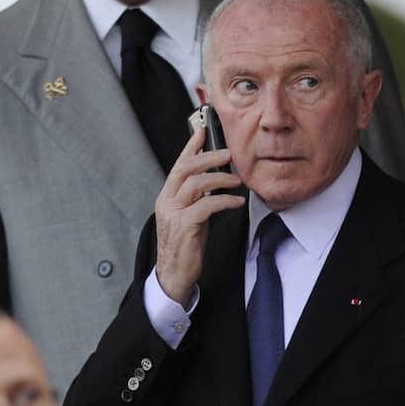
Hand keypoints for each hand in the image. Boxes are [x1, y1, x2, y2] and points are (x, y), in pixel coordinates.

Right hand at [154, 127, 243, 305]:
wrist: (174, 275)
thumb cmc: (185, 246)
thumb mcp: (191, 216)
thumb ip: (197, 198)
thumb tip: (217, 181)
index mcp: (167, 197)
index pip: (178, 165)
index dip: (190, 147)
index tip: (202, 131)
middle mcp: (167, 202)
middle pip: (186, 169)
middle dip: (208, 157)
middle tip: (229, 154)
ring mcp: (173, 213)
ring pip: (196, 184)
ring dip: (220, 179)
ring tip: (237, 181)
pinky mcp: (184, 226)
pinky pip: (206, 205)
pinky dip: (224, 200)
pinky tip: (236, 202)